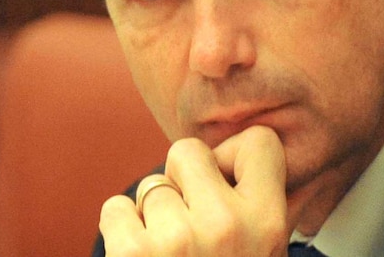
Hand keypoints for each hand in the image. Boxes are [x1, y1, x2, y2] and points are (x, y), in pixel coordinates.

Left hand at [99, 126, 289, 255]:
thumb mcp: (267, 248)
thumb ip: (261, 201)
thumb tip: (247, 148)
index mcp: (268, 222)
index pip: (258, 140)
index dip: (233, 159)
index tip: (226, 188)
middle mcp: (228, 226)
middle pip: (188, 150)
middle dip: (182, 180)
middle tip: (193, 225)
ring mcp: (179, 241)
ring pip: (151, 184)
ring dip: (153, 215)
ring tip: (171, 252)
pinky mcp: (133, 255)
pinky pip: (115, 208)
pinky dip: (122, 231)